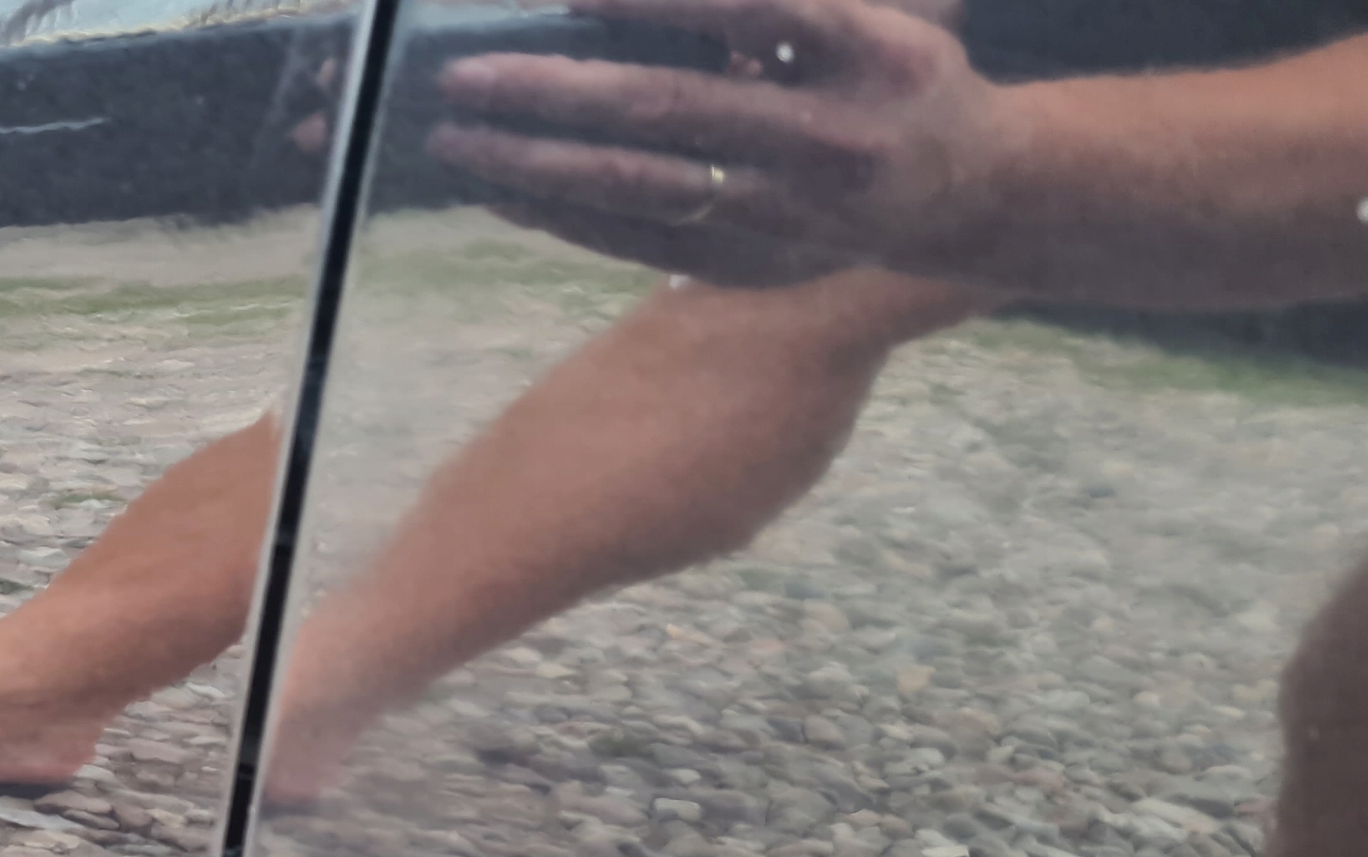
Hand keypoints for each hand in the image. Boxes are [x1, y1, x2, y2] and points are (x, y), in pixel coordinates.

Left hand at [428, 0, 1019, 283]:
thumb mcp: (871, 12)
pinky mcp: (751, 259)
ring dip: (537, 165)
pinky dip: (564, 212)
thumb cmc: (900, 74)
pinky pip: (638, 238)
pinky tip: (503, 190)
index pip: (743, 13)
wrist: (970, 194)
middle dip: (552, 94)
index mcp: (860, 51)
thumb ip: (774, 5)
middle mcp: (820, 134)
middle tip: (464, 79)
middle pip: (665, 110)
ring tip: (458, 143)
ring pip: (640, 185)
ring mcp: (782, 208)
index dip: (653, 3)